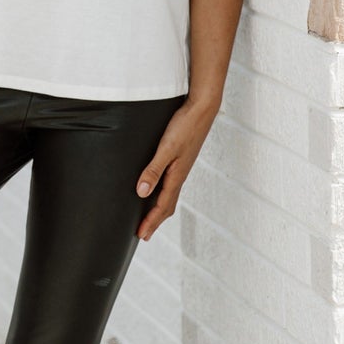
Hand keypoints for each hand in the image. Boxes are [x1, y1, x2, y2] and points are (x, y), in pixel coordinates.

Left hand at [133, 98, 217, 241]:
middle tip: (144, 234)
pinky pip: (171, 184)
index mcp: (177, 176)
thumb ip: (154, 169)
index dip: (150, 222)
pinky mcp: (181, 159)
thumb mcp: (166, 148)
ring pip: (170, 196)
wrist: (202, 109)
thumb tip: (141, 193)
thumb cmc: (185, 126)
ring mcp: (181, 168)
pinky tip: (157, 189)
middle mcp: (180, 175)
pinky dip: (163, 195)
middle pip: (167, 205)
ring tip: (150, 217)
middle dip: (155, 221)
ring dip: (159, 209)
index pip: (161, 206)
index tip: (141, 235)